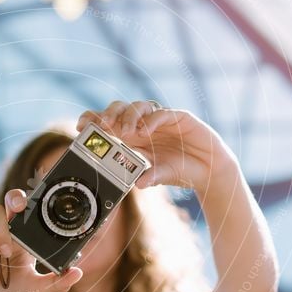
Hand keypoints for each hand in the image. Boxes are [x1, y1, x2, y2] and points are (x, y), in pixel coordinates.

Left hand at [77, 101, 236, 191]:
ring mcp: (160, 120)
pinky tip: (145, 131)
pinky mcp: (179, 118)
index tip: (81, 127)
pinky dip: (151, 120)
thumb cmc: (181, 171)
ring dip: (129, 117)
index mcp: (134, 138)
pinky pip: (162, 113)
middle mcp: (144, 125)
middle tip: (103, 127)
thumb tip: (137, 184)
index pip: (109, 122)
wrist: (210, 171)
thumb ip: (148, 176)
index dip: (94, 121)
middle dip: (108, 115)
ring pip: (138, 106)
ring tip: (126, 133)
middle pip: (119, 109)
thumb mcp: (160, 176)